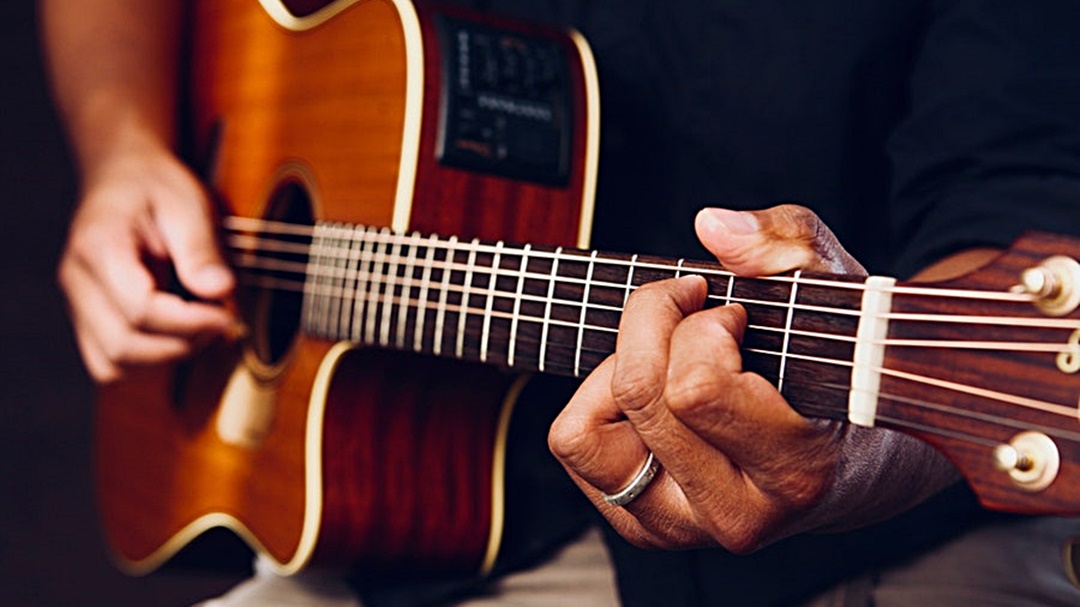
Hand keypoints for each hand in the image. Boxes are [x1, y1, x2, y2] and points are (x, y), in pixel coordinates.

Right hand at [58, 143, 235, 382]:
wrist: (124, 176)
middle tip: (221, 321)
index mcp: (99, 246)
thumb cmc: (156, 187)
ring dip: (166, 357)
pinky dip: (148, 360)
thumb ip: (201, 248)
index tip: (226, 314)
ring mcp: (78, 304)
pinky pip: (110, 362)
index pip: (138, 308)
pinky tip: (181, 335)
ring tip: (202, 327)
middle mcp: (77, 281)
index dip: (188, 322)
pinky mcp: (88, 319)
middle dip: (181, 344)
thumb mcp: (188, 203)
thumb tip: (220, 291)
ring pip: (112, 363)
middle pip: (122, 344)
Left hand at [548, 204, 957, 551]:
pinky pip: (575, 446)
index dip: (701, 326)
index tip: (732, 312)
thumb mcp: (837, 288)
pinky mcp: (643, 528)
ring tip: (669, 358)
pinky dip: (598, 402)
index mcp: (796, 471)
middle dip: (655, 325)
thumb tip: (710, 226)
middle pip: (638, 394)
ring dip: (616, 372)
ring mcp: (682, 530)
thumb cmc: (845, 370)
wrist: (859, 466)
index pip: (694, 388)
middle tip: (694, 313)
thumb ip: (787, 245)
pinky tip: (653, 392)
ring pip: (584, 433)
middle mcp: (735, 516)